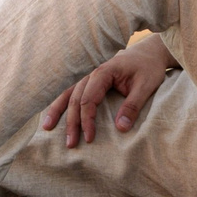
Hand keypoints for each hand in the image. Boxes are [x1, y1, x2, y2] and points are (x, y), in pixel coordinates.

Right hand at [39, 34, 179, 146]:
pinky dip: (62, 102)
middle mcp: (92, 72)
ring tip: (46, 128)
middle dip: (71, 122)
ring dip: (58, 110)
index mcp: (104, 72)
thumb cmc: (148, 68)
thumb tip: (121, 128)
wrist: (150, 52)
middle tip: (70, 143)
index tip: (90, 138)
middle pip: (76, 98)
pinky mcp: (91, 79)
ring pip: (69, 93)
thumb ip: (133, 105)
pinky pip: (73, 91)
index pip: (88, 99)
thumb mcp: (146, 86)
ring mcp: (90, 75)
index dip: (87, 120)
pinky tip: (53, 113)